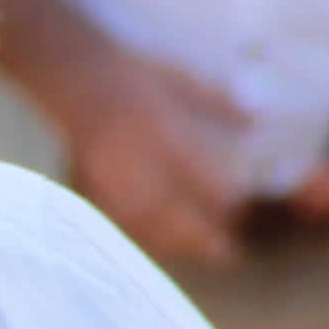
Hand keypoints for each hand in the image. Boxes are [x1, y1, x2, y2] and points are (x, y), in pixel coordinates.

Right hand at [60, 52, 251, 266]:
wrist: (71, 76)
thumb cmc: (130, 73)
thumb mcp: (176, 78)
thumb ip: (215, 100)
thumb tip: (257, 121)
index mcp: (157, 127)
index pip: (196, 174)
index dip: (220, 197)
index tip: (238, 208)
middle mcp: (132, 156)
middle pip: (171, 209)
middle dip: (200, 234)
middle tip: (227, 252)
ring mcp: (108, 174)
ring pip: (144, 221)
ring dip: (174, 242)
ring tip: (200, 255)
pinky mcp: (90, 184)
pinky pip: (119, 221)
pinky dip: (144, 237)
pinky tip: (164, 245)